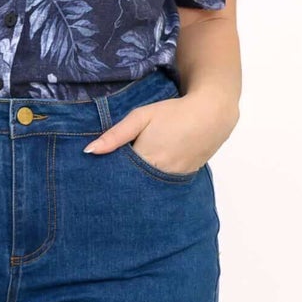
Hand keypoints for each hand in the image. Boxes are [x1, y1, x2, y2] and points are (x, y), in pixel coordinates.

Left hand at [84, 91, 236, 174]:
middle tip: (107, 185)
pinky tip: (149, 176)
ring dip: (138, 185)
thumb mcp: (141, 117)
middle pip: (132, 187)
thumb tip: (89, 151)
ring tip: (128, 180)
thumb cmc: (173, 112)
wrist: (211, 115)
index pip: (118, 177)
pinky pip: (163, 186)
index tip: (96, 179)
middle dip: (121, 185)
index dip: (106, 178)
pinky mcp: (184, 179)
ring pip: (148, 189)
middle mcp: (159, 174)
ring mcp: (173, 179)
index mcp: (145, 159)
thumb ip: (115, 135)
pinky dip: (154, 183)